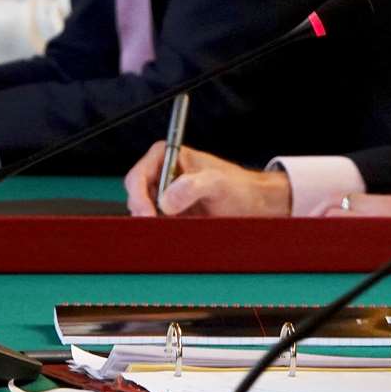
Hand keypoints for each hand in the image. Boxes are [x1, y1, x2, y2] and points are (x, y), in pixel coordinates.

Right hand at [124, 145, 291, 217]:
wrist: (254, 205)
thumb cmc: (240, 187)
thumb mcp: (218, 183)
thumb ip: (193, 186)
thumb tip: (167, 200)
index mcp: (168, 157)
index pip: (138, 176)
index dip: (138, 196)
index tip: (148, 214)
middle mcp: (163, 175)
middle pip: (136, 197)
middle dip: (143, 213)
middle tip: (157, 227)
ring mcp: (167, 196)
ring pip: (144, 214)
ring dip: (153, 224)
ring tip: (174, 228)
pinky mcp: (172, 215)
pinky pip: (157, 226)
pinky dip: (161, 232)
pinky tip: (175, 234)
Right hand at [315, 192, 390, 281]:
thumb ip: (370, 253)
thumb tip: (343, 249)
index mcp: (383, 212)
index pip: (340, 209)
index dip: (319, 220)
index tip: (306, 231)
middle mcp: (390, 202)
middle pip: (345, 200)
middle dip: (323, 211)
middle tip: (309, 228)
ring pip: (360, 201)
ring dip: (341, 211)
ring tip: (328, 229)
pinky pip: (376, 205)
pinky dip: (359, 214)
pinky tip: (359, 229)